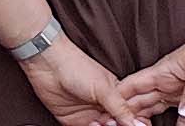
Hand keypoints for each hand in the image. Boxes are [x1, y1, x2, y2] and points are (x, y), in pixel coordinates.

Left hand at [22, 40, 151, 125]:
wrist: (47, 63)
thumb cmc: (77, 67)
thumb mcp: (104, 88)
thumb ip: (120, 108)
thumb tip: (137, 124)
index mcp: (115, 98)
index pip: (131, 116)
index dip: (133, 123)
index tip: (132, 124)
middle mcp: (103, 109)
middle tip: (111, 122)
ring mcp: (88, 116)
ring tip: (99, 122)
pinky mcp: (71, 121)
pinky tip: (91, 125)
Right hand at [124, 19, 184, 120]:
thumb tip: (183, 115)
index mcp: (162, 73)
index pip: (130, 86)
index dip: (117, 99)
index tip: (111, 114)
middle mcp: (165, 84)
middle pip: (138, 102)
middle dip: (128, 115)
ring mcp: (177, 93)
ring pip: (153, 110)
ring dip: (144, 121)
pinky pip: (179, 117)